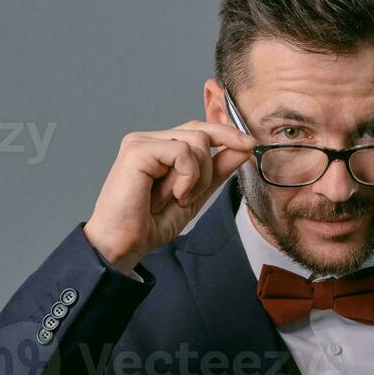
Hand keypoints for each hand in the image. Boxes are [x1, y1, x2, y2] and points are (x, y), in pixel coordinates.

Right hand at [83, 121, 256, 274]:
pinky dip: (187, 177)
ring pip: (197, 141)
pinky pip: (182, 152)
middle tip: (200, 191)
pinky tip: (174, 194)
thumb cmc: (150, 224)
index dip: (227, 134)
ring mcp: (142, 142)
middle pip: (201, 130)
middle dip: (213, 164)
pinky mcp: (137, 149)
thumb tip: (243, 148)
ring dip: (198, 177)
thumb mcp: (195, 196)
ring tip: (178, 198)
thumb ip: (217, 171)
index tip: (250, 145)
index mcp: (160, 147)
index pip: (200, 129)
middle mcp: (150, 139)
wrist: (123, 244)